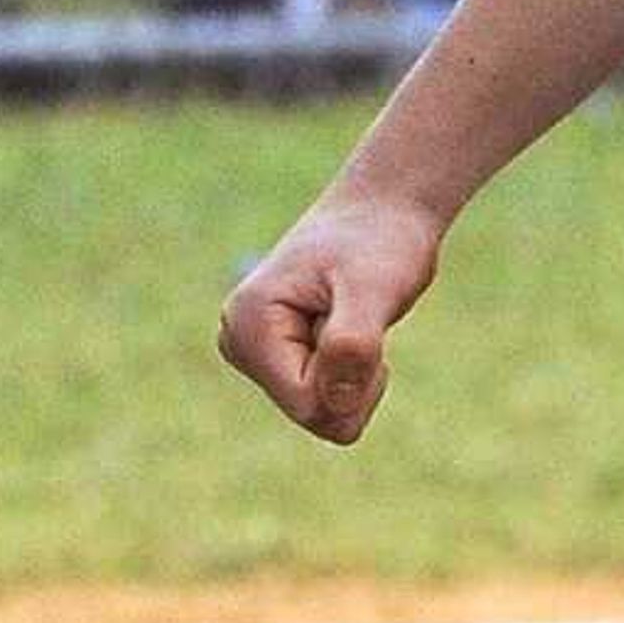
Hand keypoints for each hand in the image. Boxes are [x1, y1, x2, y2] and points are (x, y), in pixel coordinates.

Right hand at [217, 188, 446, 443]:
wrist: (385, 210)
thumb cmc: (381, 241)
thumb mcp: (375, 288)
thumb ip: (352, 345)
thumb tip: (333, 407)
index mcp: (248, 326)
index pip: (307, 404)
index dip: (355, 379)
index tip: (368, 324)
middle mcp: (239, 343)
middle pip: (313, 413)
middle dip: (355, 379)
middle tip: (364, 318)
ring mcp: (256, 351)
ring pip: (322, 410)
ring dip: (356, 372)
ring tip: (354, 316)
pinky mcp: (277, 355)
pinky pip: (326, 397)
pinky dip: (353, 369)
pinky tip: (348, 324)